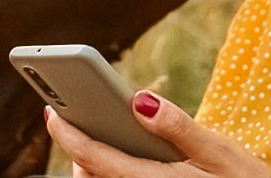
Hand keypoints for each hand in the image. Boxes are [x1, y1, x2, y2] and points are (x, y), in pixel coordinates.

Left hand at [42, 92, 270, 177]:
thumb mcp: (221, 152)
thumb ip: (179, 126)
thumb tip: (139, 99)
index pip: (95, 159)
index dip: (67, 134)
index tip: (49, 111)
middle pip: (92, 177)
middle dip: (79, 151)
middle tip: (77, 115)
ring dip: (95, 163)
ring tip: (98, 131)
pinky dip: (113, 171)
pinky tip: (124, 151)